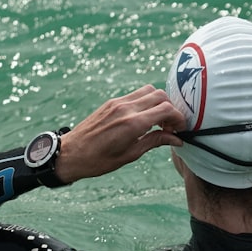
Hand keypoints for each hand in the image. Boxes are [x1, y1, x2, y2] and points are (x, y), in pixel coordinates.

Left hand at [54, 85, 185, 182]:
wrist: (71, 153)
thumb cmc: (98, 160)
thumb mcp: (130, 154)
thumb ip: (154, 142)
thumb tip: (176, 139)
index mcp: (132, 124)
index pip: (166, 109)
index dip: (179, 118)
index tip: (180, 129)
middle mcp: (126, 108)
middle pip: (161, 95)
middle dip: (171, 108)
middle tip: (170, 126)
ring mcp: (117, 103)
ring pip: (149, 90)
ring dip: (159, 102)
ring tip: (158, 121)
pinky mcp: (111, 102)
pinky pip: (135, 94)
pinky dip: (146, 102)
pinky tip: (144, 118)